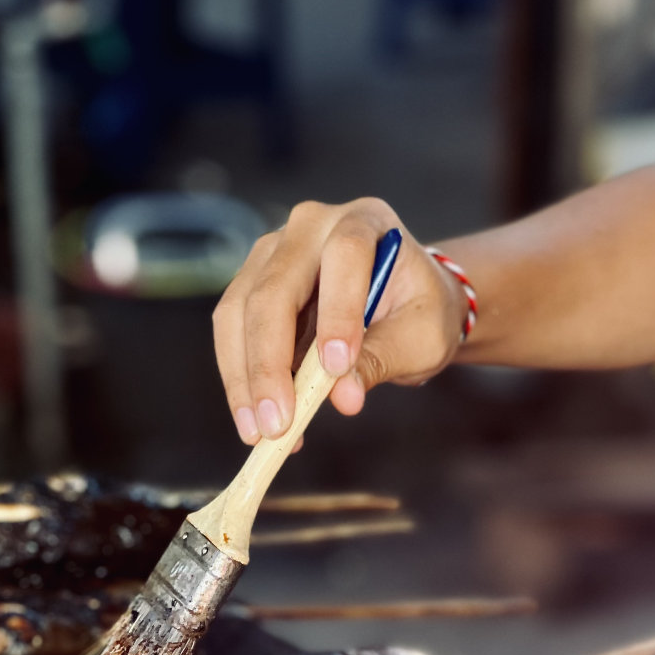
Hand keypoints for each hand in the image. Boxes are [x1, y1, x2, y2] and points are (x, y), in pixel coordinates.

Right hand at [213, 198, 468, 443]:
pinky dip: (241, 380)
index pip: (345, 256)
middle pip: (274, 288)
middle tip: (277, 424)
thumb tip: (343, 398)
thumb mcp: (422, 338)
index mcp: (365, 222)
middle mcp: (311, 226)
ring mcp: (272, 253)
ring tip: (259, 432)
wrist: (402, 302)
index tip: (337, 370)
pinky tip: (256, 421)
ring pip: (239, 312)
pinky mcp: (251, 285)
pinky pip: (233, 333)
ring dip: (244, 378)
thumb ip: (384, 359)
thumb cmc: (419, 313)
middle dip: (270, 363)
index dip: (338, 311)